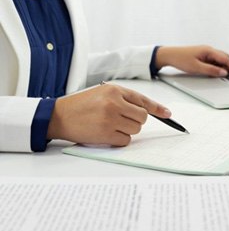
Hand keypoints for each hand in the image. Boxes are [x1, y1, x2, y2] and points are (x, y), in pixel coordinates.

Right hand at [47, 84, 170, 145]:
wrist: (58, 116)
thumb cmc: (81, 105)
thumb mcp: (102, 93)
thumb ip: (123, 99)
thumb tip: (146, 111)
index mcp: (114, 90)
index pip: (142, 100)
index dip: (157, 108)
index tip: (168, 114)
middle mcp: (114, 103)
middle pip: (142, 117)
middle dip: (136, 121)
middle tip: (122, 119)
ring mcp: (110, 119)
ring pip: (136, 129)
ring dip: (127, 130)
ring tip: (111, 125)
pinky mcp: (105, 134)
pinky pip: (126, 140)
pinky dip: (120, 139)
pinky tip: (107, 133)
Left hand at [155, 45, 228, 76]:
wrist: (169, 55)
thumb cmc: (181, 59)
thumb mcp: (197, 68)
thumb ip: (211, 70)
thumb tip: (224, 73)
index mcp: (209, 51)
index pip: (227, 60)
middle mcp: (209, 50)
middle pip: (226, 58)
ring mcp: (206, 52)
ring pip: (220, 60)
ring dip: (222, 67)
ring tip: (218, 76)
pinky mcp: (203, 56)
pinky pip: (214, 61)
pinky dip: (216, 67)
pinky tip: (213, 72)